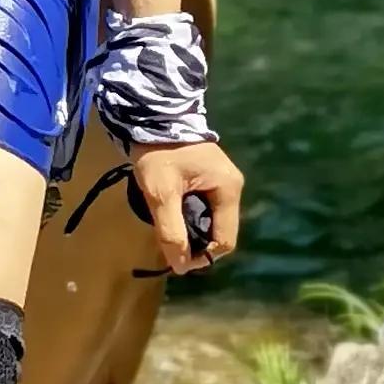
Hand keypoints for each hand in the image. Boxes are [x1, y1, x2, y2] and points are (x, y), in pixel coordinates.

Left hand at [130, 137, 245, 275]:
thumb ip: (171, 230)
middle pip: (220, 231)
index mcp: (228, 190)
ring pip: (212, 221)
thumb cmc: (159, 153)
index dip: (204, 257)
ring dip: (192, 231)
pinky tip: (172, 214)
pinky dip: (190, 216)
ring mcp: (223, 181)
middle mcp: (233, 187)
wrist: (151, 116)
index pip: (226, 240)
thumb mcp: (161, 194)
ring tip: (169, 230)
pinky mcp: (211, 178)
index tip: (178, 261)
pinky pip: (206, 208)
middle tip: (170, 246)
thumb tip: (181, 266)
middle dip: (197, 244)